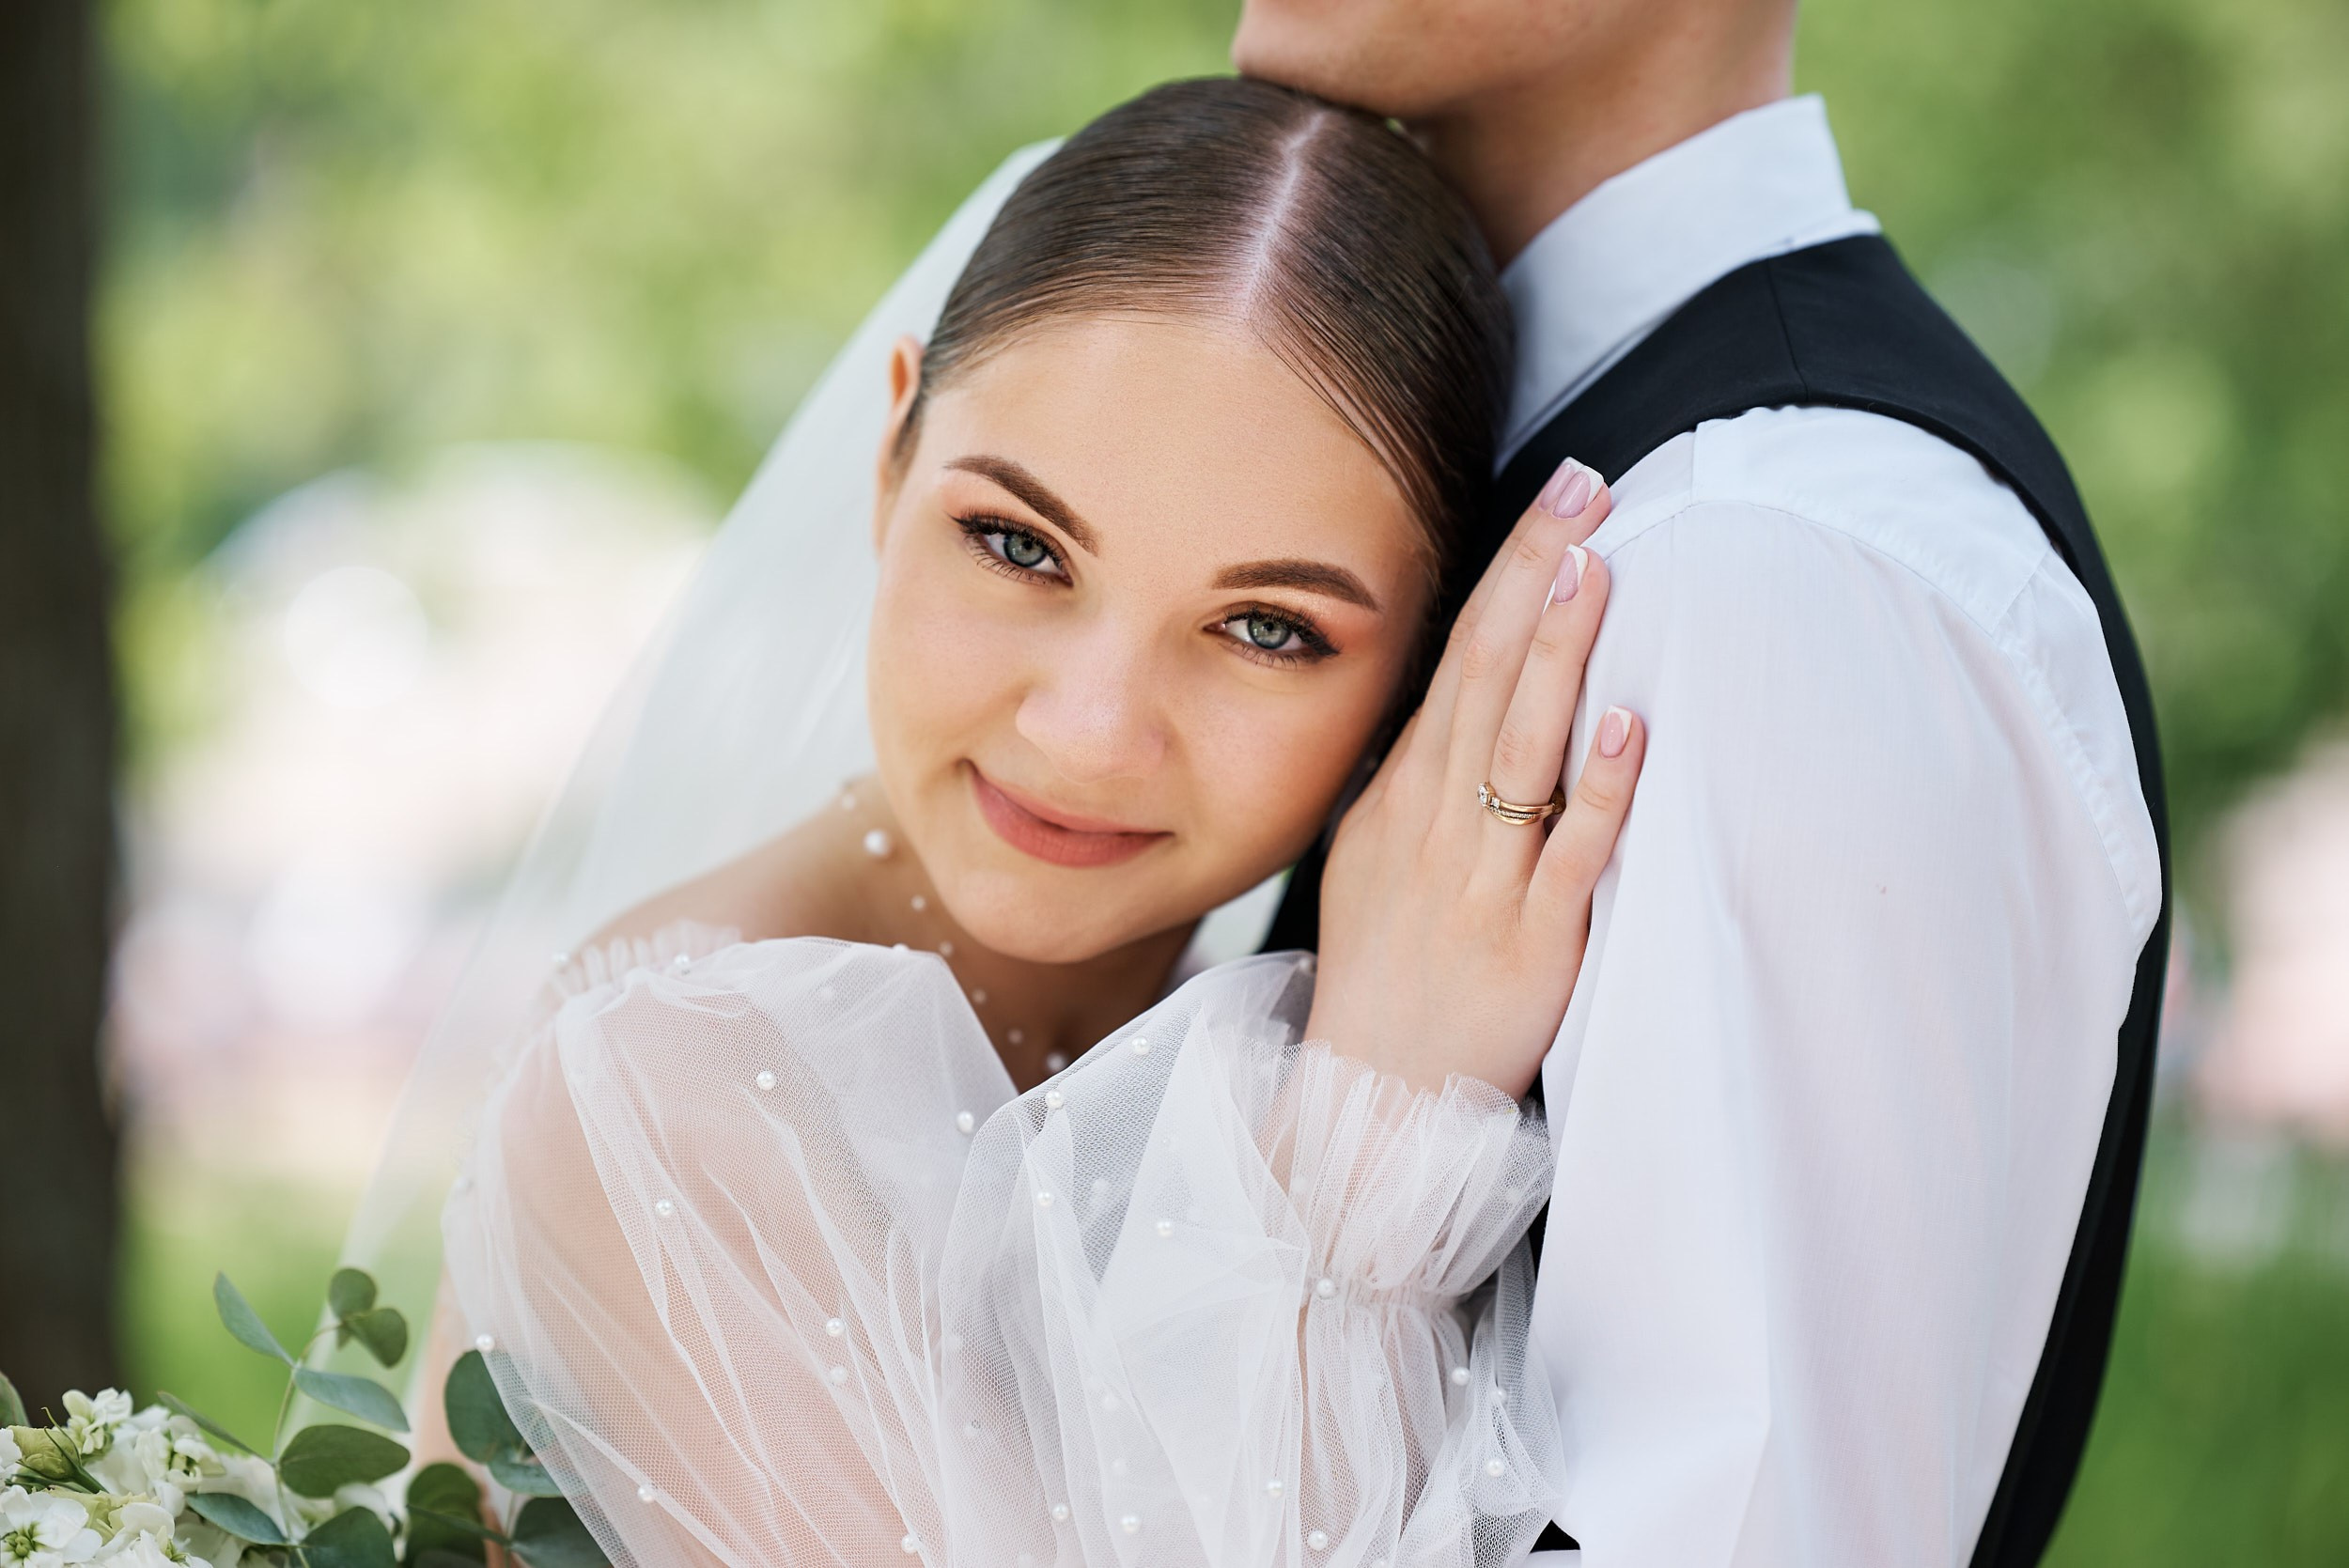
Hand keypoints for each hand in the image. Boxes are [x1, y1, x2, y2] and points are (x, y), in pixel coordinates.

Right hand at [1303, 458, 1643, 1097]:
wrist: (1371, 1108)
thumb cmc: (1383, 980)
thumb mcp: (1371, 864)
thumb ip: (1413, 783)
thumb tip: (1448, 707)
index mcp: (1402, 799)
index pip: (1456, 659)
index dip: (1509, 573)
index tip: (1560, 498)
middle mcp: (1436, 826)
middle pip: (1486, 678)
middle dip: (1536, 577)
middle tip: (1587, 487)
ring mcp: (1482, 883)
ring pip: (1521, 750)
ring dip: (1557, 656)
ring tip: (1595, 570)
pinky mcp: (1533, 946)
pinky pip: (1571, 858)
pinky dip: (1600, 791)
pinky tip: (1629, 726)